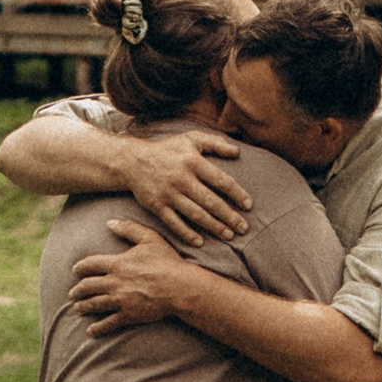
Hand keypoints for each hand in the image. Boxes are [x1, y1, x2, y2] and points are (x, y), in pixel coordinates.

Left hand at [67, 220, 206, 332]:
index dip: (80, 267)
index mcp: (117, 263)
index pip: (90, 264)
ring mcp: (120, 300)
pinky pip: (108, 323)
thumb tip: (109, 222)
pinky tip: (91, 331)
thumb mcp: (149, 238)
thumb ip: (128, 228)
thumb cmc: (167, 261)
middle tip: (73, 293)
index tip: (75, 271)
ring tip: (78, 308)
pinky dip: (97, 328)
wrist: (180, 287)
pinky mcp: (128, 315)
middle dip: (77, 290)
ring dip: (83, 307)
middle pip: (87, 286)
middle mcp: (114, 282)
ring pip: (94, 304)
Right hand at [112, 122, 250, 246]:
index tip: (248, 206)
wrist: (133, 161)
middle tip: (244, 228)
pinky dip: (187, 234)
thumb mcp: (191, 139)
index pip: (220, 180)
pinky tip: (200, 242)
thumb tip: (238, 152)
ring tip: (228, 235)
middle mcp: (182, 178)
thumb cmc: (167, 150)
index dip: (236, 194)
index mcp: (193, 161)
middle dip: (229, 216)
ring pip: (195, 214)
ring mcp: (168, 194)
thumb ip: (215, 143)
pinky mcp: (157, 206)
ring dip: (214, 227)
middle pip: (210, 201)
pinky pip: (174, 223)